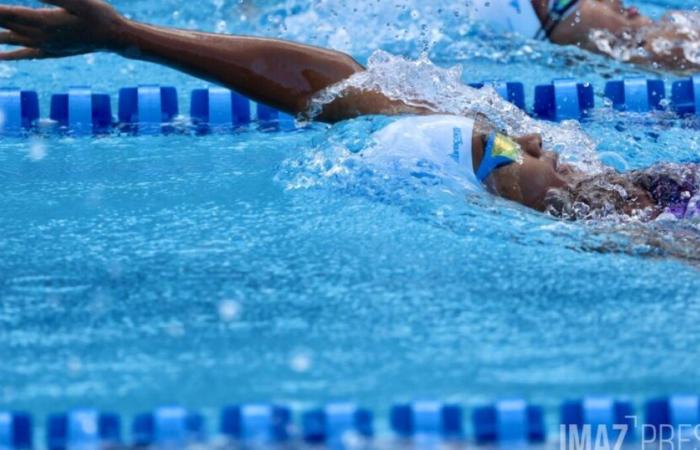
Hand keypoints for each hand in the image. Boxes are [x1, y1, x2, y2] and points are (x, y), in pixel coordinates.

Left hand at [0, 0, 126, 59]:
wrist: (117, 39)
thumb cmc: (101, 15)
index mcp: (42, 21)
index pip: (5, 13)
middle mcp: (39, 37)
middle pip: (3, 27)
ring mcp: (44, 46)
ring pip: (9, 40)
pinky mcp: (52, 51)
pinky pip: (24, 54)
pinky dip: (9, 54)